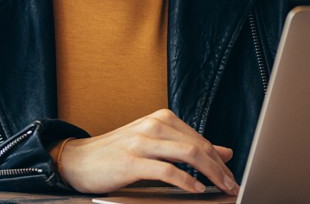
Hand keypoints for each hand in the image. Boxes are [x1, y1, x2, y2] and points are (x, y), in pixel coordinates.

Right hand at [56, 109, 237, 194]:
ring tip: (220, 188)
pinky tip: (196, 189)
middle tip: (232, 185)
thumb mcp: (157, 145)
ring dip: (210, 174)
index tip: (231, 176)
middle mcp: (155, 125)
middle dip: (220, 168)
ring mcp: (142, 141)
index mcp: (163, 119)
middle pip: (199, 146)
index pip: (201, 140)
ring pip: (189, 154)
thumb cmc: (118, 154)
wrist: (77, 160)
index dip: (220, 160)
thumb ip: (189, 146)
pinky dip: (186, 181)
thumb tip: (225, 152)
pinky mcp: (131, 161)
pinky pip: (167, 170)